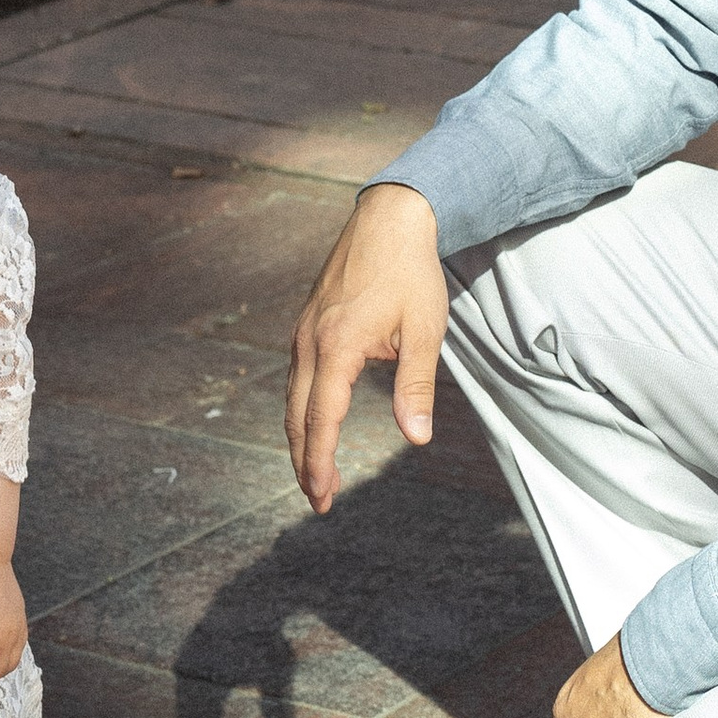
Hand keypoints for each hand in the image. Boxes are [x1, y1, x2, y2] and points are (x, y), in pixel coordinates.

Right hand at [286, 183, 448, 514]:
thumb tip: (417, 439)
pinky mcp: (308, 323)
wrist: (389, 217)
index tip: (322, 497)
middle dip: (305, 461)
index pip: (322, 418)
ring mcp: (304, 331)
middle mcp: (310, 341)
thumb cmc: (410, 272)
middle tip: (320, 500)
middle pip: (297, 416)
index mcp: (337, 346)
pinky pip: (298, 376)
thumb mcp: (425, 330)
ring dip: (303, 437)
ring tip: (319, 472)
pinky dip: (302, 409)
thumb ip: (417, 386)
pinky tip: (318, 421)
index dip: (320, 462)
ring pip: (293, 398)